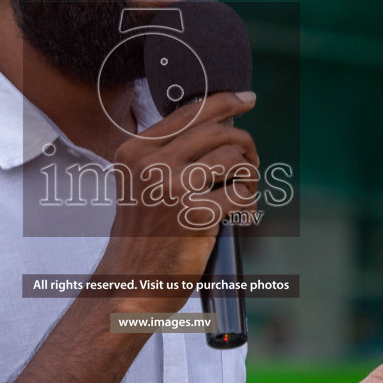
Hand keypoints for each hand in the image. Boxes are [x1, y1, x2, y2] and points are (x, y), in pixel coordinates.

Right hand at [92, 90, 258, 313]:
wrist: (131, 283)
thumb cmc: (142, 236)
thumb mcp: (140, 184)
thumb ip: (167, 154)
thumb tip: (218, 123)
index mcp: (134, 151)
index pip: (188, 112)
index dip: (225, 101)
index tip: (246, 99)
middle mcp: (150, 164)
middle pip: (217, 131)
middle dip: (244, 143)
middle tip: (251, 161)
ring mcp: (173, 188)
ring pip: (233, 157)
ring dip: (249, 172)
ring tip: (244, 190)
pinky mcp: (196, 215)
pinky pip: (241, 192)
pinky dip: (249, 202)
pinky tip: (242, 213)